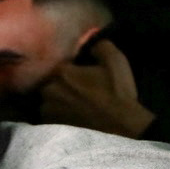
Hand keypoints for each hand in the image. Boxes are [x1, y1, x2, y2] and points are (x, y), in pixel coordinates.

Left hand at [38, 39, 154, 137]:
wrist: (121, 125)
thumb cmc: (117, 91)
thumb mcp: (115, 60)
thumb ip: (100, 45)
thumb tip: (90, 42)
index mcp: (62, 72)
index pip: (59, 64)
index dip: (70, 68)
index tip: (81, 73)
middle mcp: (50, 89)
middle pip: (50, 82)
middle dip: (60, 84)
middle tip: (77, 89)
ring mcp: (49, 109)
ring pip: (47, 99)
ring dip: (56, 99)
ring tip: (73, 103)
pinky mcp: (53, 126)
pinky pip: (49, 115)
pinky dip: (57, 114)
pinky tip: (71, 115)